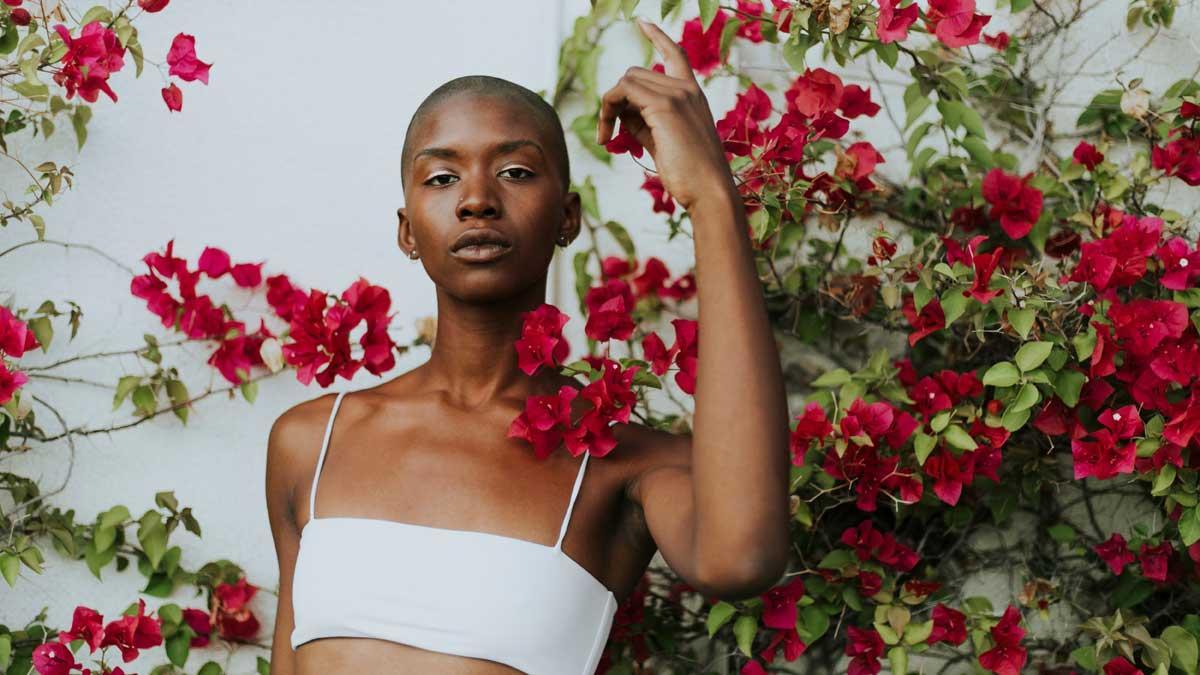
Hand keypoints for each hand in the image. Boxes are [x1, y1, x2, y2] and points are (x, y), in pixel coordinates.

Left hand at [597, 19, 734, 211]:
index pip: (675, 55)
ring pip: (627, 81)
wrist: (710, 191)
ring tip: (608, 137)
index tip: (643, 23)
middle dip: (616, 100)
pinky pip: (623, 92)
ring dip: (609, 107)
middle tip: (609, 132)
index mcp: (693, 96)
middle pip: (635, 74)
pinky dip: (608, 110)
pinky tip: (607, 137)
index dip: (658, 37)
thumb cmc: (690, 175)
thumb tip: (619, 110)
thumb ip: (644, 121)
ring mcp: (677, 95)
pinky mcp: (665, 106)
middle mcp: (687, 90)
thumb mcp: (664, 141)